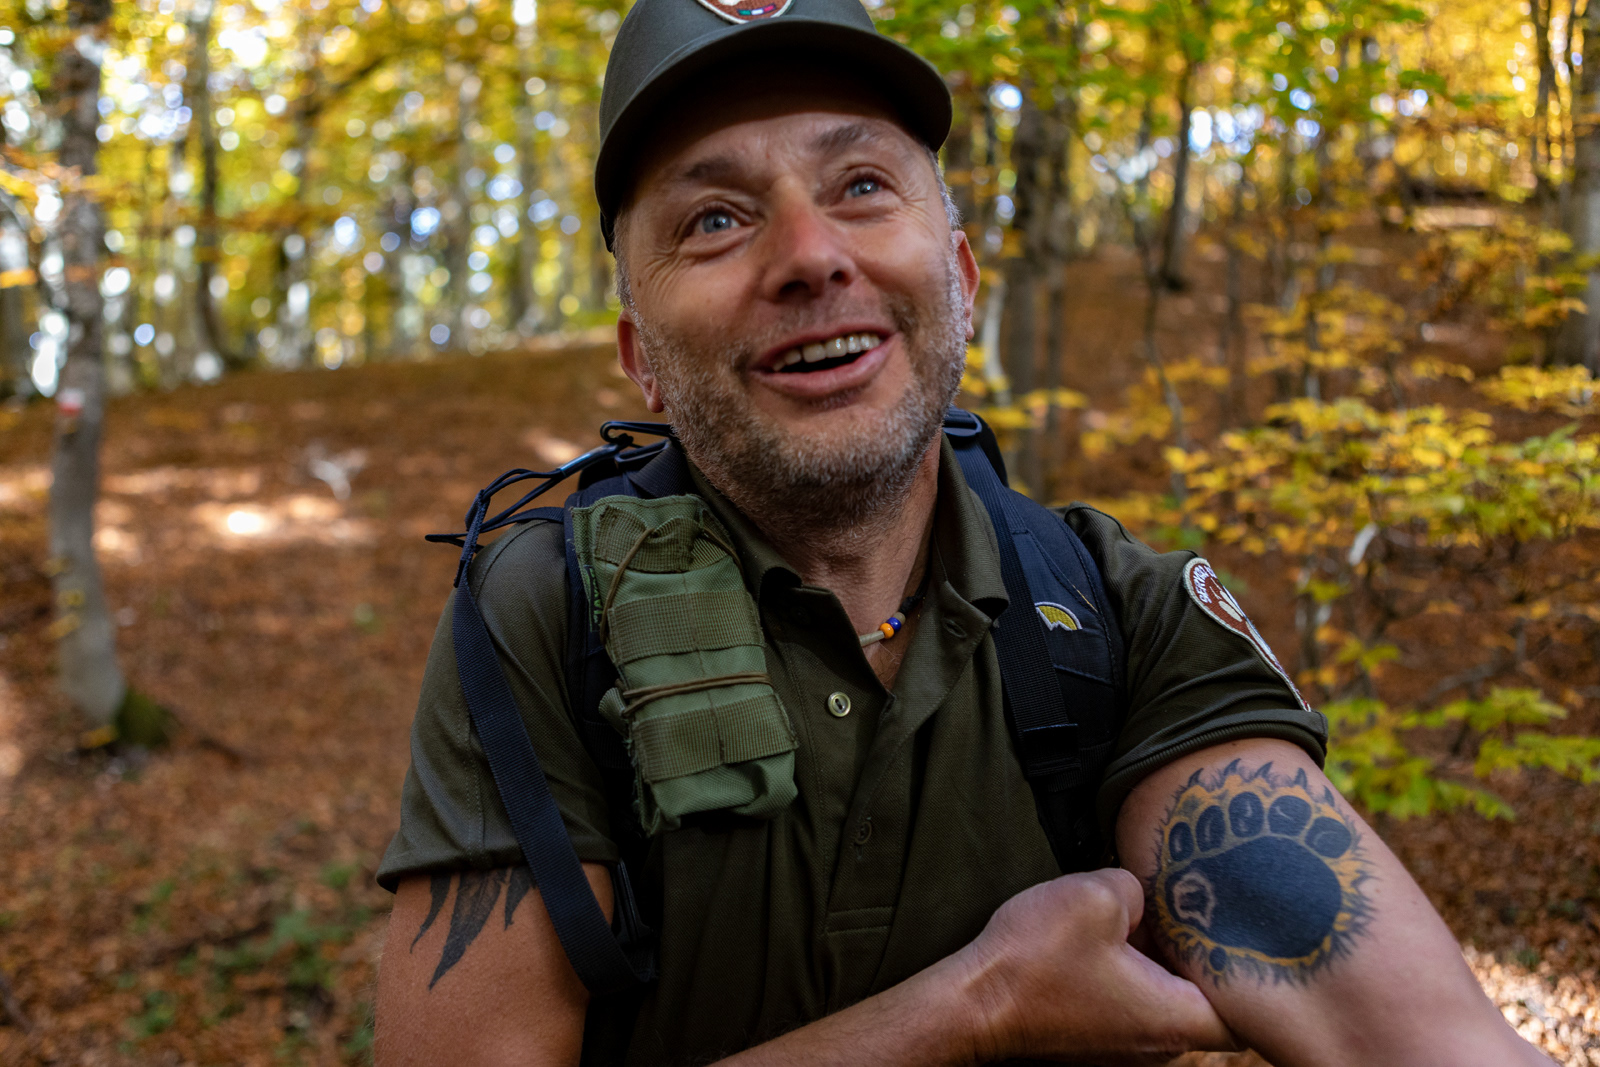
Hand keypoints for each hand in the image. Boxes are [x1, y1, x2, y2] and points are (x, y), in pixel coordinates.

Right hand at [951, 868, 1235, 1064]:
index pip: (1251, 1006)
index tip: (1243, 920)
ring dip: (1163, 955)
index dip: (1254, 961)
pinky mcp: (1100, 1037)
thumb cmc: (1035, 960)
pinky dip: (1134, 968)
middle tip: (1198, 899)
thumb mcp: (1098, 893)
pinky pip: (1137, 1000)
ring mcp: (1129, 1046)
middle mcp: (1162, 1046)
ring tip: (1152, 908)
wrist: (973, 1003)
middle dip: (1204, 948)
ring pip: (1170, 994)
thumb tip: (1143, 894)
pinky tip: (1115, 931)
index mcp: (1177, 1018)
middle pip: (1210, 995)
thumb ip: (1140, 885)